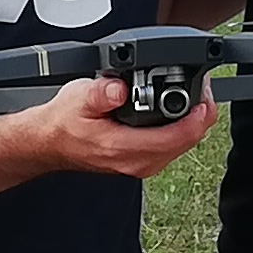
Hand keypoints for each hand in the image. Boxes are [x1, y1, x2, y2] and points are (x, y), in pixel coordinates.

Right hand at [0, 75, 219, 182]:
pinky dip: (181, 129)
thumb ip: (100, 93)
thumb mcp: (77, 98)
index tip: (203, 94)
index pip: (178, 137)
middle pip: (188, 142)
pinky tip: (179, 112)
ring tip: (194, 97)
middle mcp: (138, 162)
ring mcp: (141, 164)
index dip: (198, 115)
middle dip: (200, 115)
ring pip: (183, 146)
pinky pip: (172, 147)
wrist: (49, 142)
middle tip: (201, 88)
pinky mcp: (141, 161)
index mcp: (125, 149)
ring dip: (192, 122)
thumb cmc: (62, 124)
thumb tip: (119, 88)